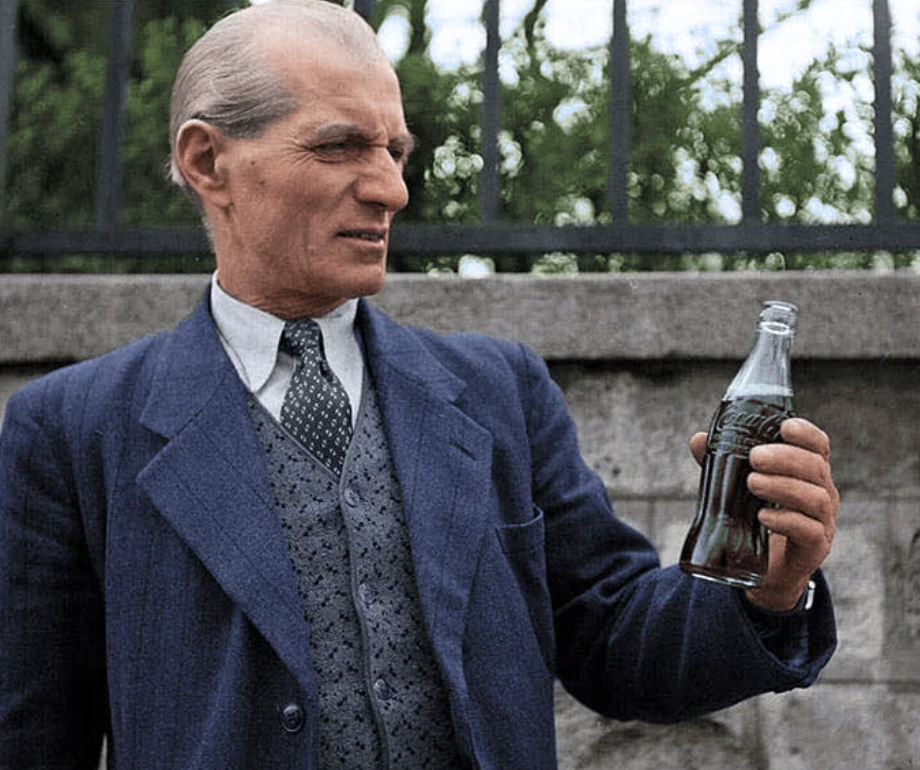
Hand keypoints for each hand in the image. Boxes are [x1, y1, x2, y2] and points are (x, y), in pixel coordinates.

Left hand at [689, 418, 838, 610]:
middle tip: (754, 457)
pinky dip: (786, 520)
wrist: (766, 572)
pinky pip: (809, 531)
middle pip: (815, 467)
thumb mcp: (738, 488)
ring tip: (751, 483)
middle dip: (785, 458)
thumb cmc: (755, 520)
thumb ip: (722, 463)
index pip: (818, 446)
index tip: (785, 426)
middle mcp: (822, 494)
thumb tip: (698, 440)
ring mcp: (823, 522)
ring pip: (815, 498)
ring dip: (783, 486)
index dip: (806, 433)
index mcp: (807, 473)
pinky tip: (763, 517)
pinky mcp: (815, 548)